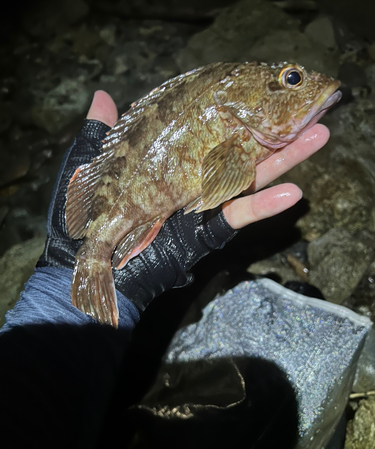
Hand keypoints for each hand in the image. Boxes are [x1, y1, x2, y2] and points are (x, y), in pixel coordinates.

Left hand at [38, 90, 328, 319]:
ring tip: (317, 137)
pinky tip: (291, 192)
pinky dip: (262, 206)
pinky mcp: (203, 234)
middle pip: (237, 153)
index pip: (205, 135)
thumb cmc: (79, 219)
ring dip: (283, 160)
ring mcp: (200, 209)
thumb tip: (103, 96)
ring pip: (249, 180)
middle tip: (304, 110)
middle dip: (271, 131)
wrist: (81, 265)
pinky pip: (236, 216)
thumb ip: (100, 135)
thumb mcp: (87, 169)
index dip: (232, 116)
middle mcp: (189, 183)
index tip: (256, 93)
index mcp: (167, 166)